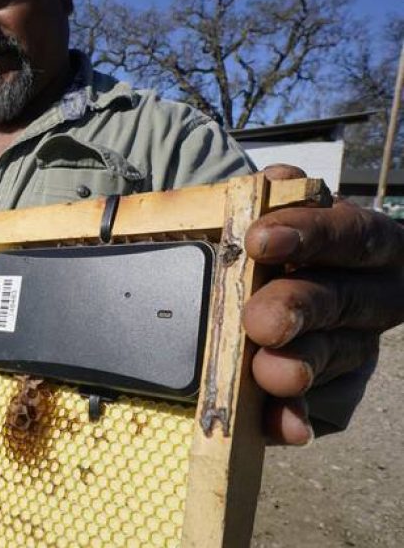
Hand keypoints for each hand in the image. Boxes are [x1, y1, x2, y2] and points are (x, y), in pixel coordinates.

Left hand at [243, 165, 403, 444]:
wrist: (239, 271)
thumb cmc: (256, 235)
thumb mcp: (260, 206)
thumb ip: (266, 194)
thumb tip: (276, 181)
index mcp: (360, 239)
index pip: (349, 234)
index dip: (311, 235)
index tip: (260, 239)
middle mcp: (369, 293)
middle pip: (341, 299)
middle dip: (299, 308)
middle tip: (259, 321)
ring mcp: (354, 344)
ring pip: (337, 355)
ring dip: (301, 366)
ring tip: (269, 374)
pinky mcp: (334, 390)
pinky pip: (324, 407)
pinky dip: (300, 416)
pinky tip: (286, 426)